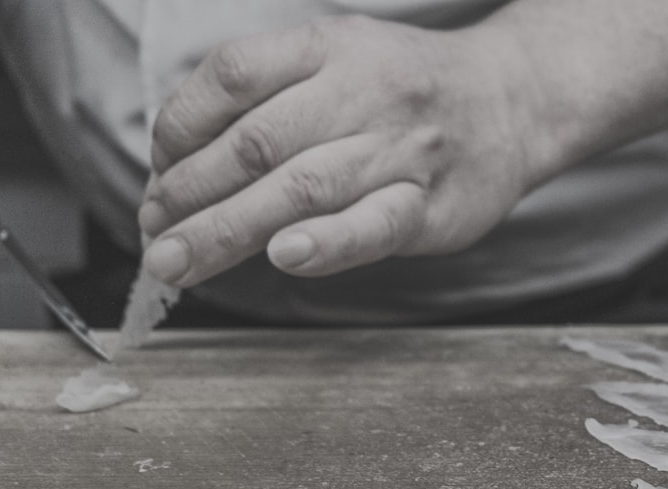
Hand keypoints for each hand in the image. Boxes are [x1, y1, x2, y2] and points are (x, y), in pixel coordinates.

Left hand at [140, 15, 540, 286]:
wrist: (513, 100)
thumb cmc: (409, 91)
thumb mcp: (342, 58)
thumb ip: (273, 97)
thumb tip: (181, 165)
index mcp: (331, 47)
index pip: (233, 76)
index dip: (179, 128)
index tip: (160, 175)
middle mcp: (364, 91)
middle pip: (257, 143)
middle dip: (189, 195)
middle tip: (154, 237)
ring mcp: (402, 149)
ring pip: (303, 187)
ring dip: (229, 229)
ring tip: (178, 262)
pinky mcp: (432, 205)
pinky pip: (375, 223)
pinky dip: (327, 243)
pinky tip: (285, 257)